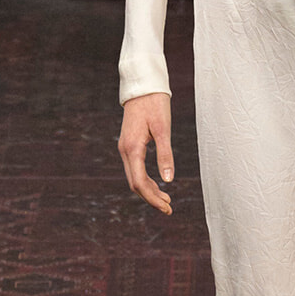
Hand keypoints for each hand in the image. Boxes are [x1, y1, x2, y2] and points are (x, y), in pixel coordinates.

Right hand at [118, 91, 174, 214]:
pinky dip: (146, 180)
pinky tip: (158, 184)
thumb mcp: (163, 129)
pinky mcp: (129, 145)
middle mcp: (125, 150)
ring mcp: (125, 148)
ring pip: (135, 177)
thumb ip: (165, 154)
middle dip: (151, 198)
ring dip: (149, 191)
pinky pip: (135, 169)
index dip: (152, 198)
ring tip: (166, 200)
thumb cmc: (155, 104)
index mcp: (132, 148)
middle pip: (135, 184)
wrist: (142, 87)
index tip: (167, 208)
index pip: (140, 182)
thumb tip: (168, 180)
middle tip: (169, 208)